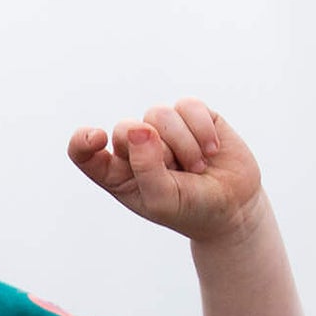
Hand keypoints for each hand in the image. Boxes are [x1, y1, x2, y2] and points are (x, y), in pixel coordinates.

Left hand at [68, 96, 264, 244]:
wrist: (233, 206)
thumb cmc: (190, 209)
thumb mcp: (162, 200)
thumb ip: (146, 168)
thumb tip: (140, 128)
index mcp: (116, 173)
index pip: (83, 152)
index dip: (83, 140)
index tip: (97, 138)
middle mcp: (134, 147)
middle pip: (125, 128)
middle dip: (156, 151)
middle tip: (177, 173)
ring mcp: (161, 128)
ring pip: (158, 114)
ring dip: (183, 145)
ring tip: (198, 168)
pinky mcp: (190, 115)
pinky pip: (188, 107)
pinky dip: (202, 130)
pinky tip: (212, 150)